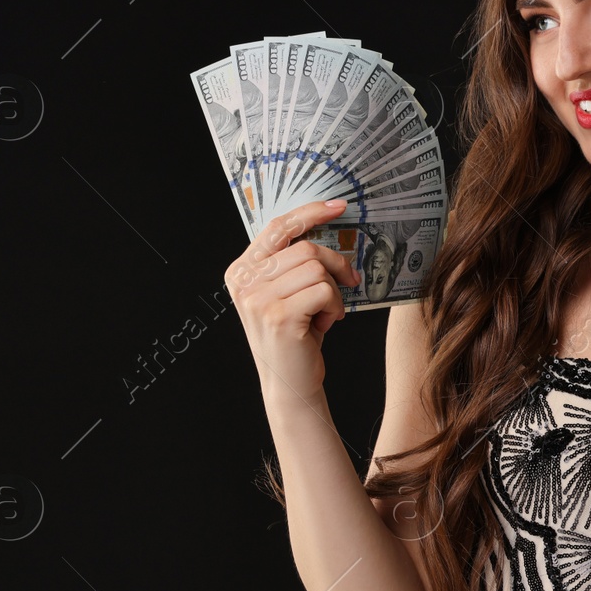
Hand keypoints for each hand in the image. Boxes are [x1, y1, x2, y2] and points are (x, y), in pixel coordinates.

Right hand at [224, 200, 361, 401]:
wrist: (290, 384)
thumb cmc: (295, 336)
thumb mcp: (286, 293)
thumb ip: (293, 262)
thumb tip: (328, 226)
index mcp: (242, 270)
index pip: (277, 227)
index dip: (310, 212)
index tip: (338, 206)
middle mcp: (244, 282)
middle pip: (305, 248)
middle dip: (335, 264)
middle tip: (348, 282)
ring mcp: (259, 299)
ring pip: (317, 269)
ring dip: (334, 292)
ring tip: (325, 313)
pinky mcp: (279, 316)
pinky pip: (325, 291)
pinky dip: (335, 306)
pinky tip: (326, 323)